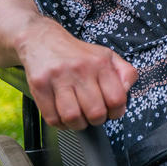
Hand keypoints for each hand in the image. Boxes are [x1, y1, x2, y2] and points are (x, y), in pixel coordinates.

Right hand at [18, 17, 137, 129]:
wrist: (43, 40)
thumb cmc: (78, 53)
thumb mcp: (107, 56)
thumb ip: (125, 72)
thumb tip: (127, 91)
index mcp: (100, 63)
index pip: (116, 98)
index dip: (117, 112)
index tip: (112, 113)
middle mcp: (80, 69)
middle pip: (95, 112)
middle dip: (97, 120)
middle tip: (94, 116)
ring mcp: (58, 78)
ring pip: (72, 117)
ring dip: (77, 125)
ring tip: (79, 118)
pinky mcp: (39, 86)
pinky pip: (51, 117)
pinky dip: (59, 124)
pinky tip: (63, 116)